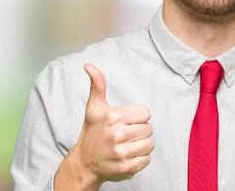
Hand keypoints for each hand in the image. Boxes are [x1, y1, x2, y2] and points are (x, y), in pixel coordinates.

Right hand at [69, 64, 154, 184]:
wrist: (84, 163)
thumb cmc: (92, 132)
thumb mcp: (94, 108)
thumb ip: (97, 85)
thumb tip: (89, 65)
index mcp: (113, 117)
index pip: (145, 113)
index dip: (137, 117)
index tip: (125, 122)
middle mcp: (118, 134)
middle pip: (149, 129)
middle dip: (139, 131)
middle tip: (125, 135)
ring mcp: (122, 152)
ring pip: (150, 144)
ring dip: (141, 145)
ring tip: (127, 145)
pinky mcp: (126, 167)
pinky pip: (147, 159)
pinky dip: (140, 159)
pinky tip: (128, 156)